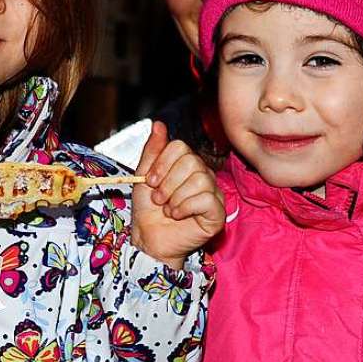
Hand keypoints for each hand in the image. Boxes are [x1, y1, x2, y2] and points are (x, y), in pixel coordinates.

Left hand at [131, 121, 224, 267]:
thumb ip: (152, 150)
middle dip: (167, 183)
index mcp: (186, 165)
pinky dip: (185, 207)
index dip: (161, 164)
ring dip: (175, 197)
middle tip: (159, 199)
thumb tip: (158, 124)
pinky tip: (178, 215)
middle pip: (191, 162)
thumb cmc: (148, 209)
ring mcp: (213, 194)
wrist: (149, 237)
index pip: (180, 146)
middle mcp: (203, 175)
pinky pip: (207, 199)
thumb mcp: (144, 176)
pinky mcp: (218, 213)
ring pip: (200, 179)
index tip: (150, 182)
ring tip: (168, 209)